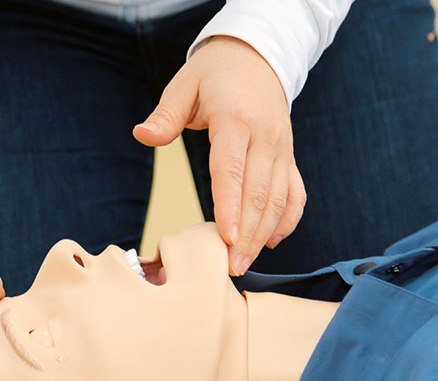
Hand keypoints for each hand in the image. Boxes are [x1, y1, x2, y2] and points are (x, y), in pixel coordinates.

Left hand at [134, 36, 304, 275]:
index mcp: (236, 118)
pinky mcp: (289, 157)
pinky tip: (271, 242)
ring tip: (245, 262)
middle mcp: (265, 136)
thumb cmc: (214, 74)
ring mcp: (282, 148)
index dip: (229, 206)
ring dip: (263, 233)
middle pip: (258, 193)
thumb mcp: (183, 84)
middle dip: (246, 234)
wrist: (257, 56)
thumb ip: (165, 114)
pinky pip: (295, 194)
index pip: (232, 170)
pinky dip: (287, 220)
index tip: (225, 239)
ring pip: (279, 199)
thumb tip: (143, 135)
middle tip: (231, 266)